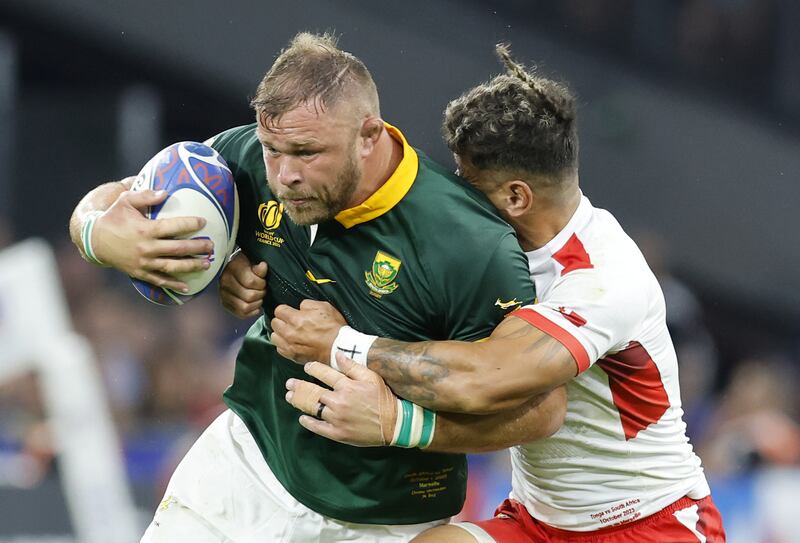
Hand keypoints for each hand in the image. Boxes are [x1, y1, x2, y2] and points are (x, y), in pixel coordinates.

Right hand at [93, 184, 212, 291]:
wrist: (94, 240)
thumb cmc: (113, 217)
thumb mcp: (126, 201)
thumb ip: (146, 196)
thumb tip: (166, 193)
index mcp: (145, 229)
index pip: (173, 227)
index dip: (190, 224)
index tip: (203, 222)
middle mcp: (146, 248)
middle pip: (178, 249)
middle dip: (197, 248)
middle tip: (212, 246)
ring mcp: (143, 262)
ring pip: (172, 266)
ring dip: (191, 266)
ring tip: (207, 264)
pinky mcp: (139, 273)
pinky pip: (159, 280)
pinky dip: (173, 284)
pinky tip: (187, 287)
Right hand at [219, 251, 267, 317]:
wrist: (236, 269)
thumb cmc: (247, 266)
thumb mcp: (254, 262)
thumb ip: (259, 268)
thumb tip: (263, 266)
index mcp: (233, 268)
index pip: (251, 282)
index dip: (262, 284)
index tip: (263, 281)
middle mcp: (225, 281)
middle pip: (249, 296)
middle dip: (261, 294)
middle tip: (263, 290)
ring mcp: (223, 294)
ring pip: (245, 307)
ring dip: (256, 304)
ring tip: (259, 297)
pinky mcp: (225, 303)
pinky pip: (241, 314)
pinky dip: (251, 312)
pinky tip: (255, 305)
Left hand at [271, 300, 346, 363]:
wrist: (339, 347)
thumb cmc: (333, 328)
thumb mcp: (324, 307)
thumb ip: (307, 304)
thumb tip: (299, 307)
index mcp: (296, 319)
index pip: (279, 310)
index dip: (285, 309)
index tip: (290, 311)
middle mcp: (289, 333)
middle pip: (274, 323)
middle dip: (281, 320)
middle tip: (290, 321)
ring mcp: (290, 346)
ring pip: (274, 337)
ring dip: (280, 333)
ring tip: (290, 332)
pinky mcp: (292, 356)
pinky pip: (279, 349)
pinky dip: (284, 345)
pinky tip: (292, 342)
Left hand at [285, 353, 396, 446]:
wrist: (394, 424)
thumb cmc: (383, 399)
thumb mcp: (371, 377)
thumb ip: (353, 366)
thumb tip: (337, 354)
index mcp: (347, 386)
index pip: (324, 374)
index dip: (313, 368)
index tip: (307, 366)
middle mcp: (339, 401)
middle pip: (313, 391)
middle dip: (299, 386)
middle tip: (289, 384)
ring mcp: (337, 418)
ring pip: (313, 408)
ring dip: (299, 402)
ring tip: (290, 397)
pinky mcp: (338, 433)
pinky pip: (318, 427)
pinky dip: (308, 422)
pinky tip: (302, 418)